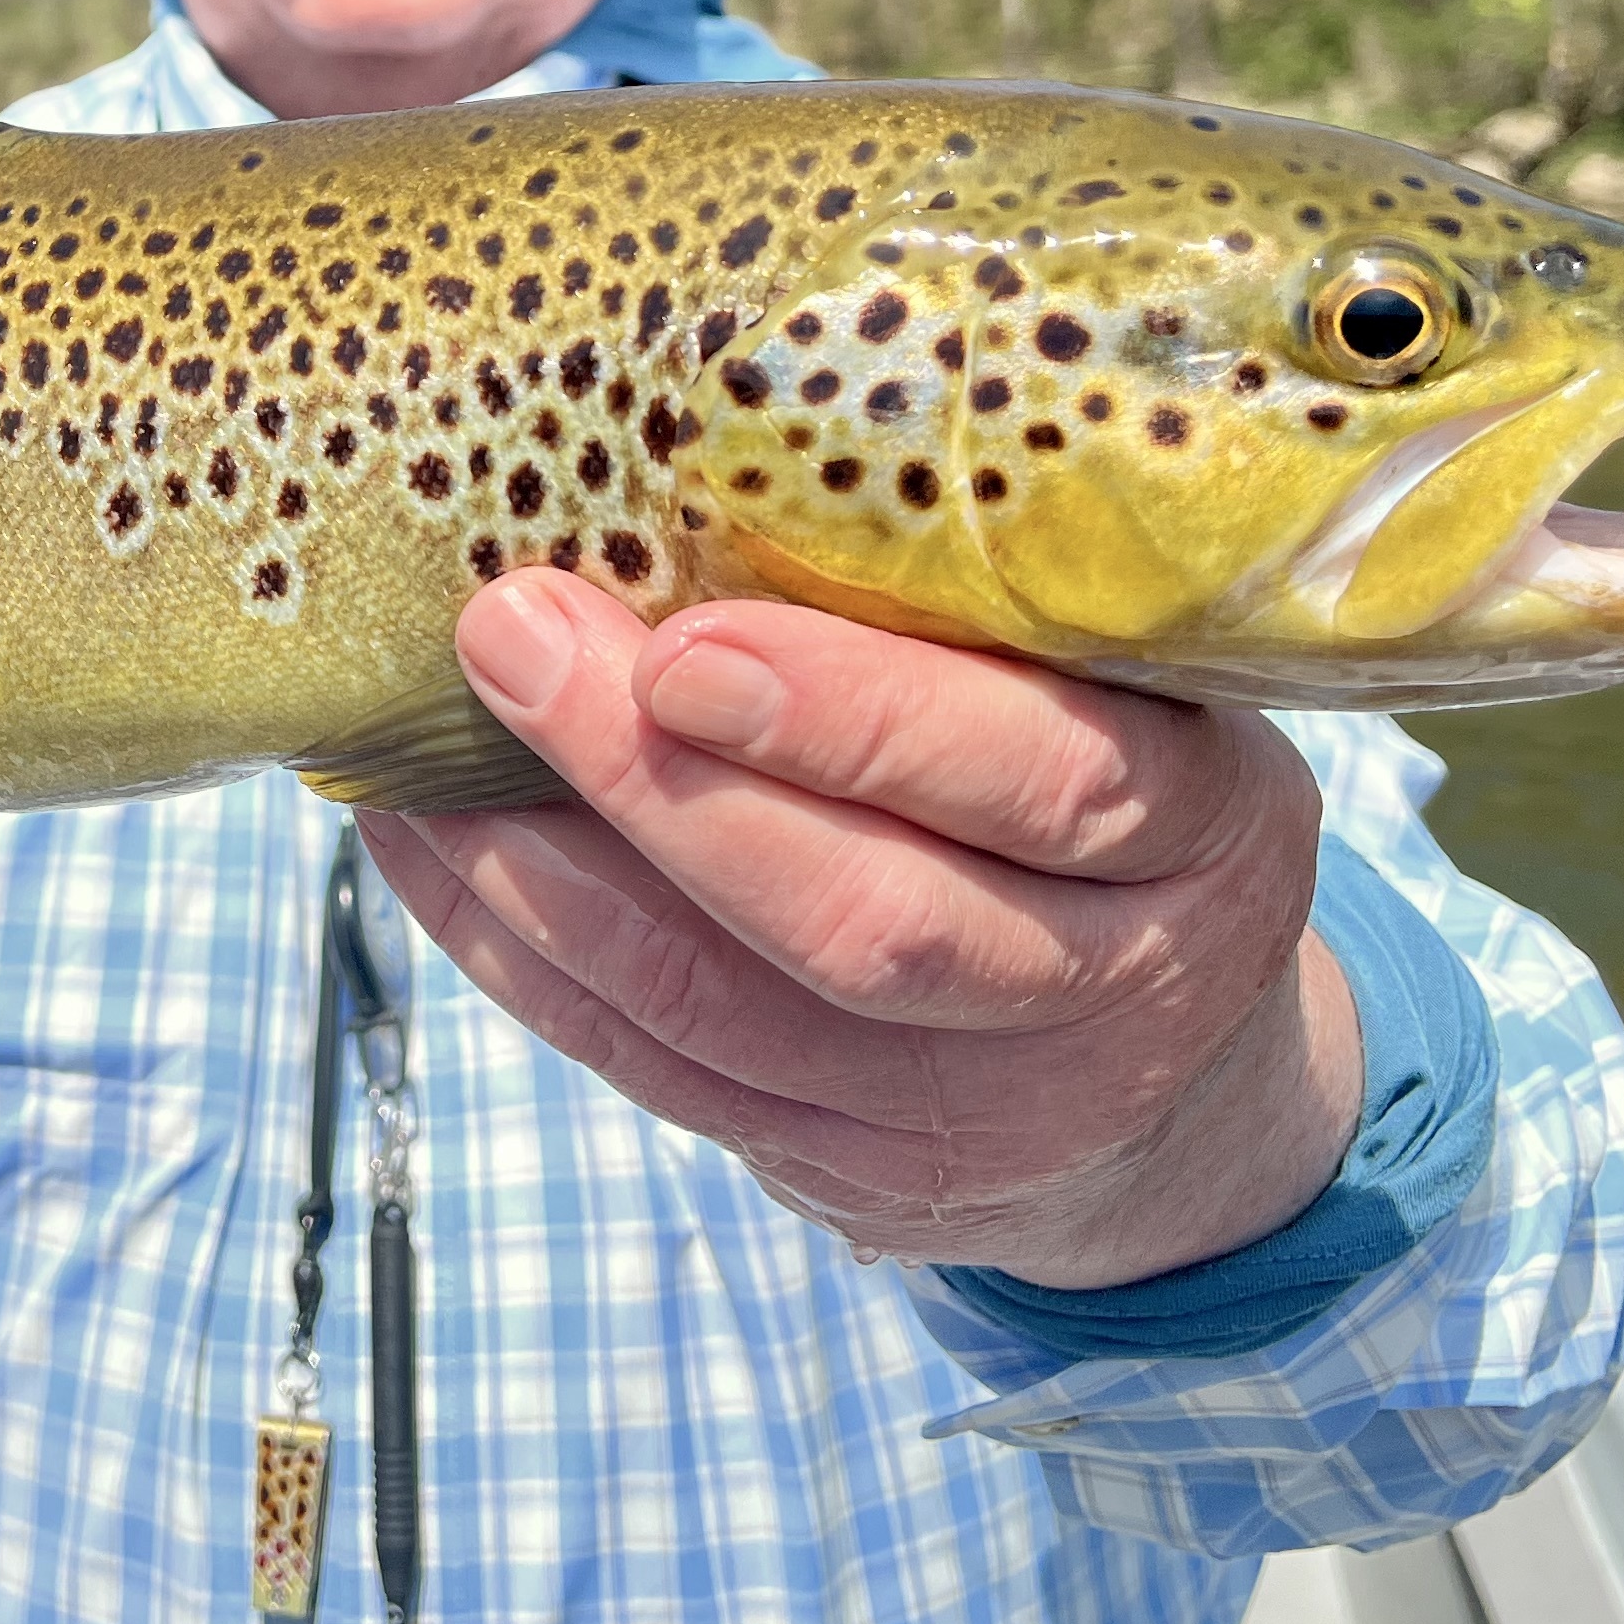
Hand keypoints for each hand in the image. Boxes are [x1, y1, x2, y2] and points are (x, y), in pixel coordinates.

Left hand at [363, 573, 1363, 1289]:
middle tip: (508, 640)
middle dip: (657, 783)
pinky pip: (657, 1073)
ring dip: (543, 879)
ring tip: (421, 754)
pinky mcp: (849, 1176)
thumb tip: (701, 447)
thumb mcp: (1124, 687)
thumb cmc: (1110, 787)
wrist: (1182, 1080)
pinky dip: (523, 957)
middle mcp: (1109, 989)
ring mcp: (975, 1113)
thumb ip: (984, 611)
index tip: (685, 637)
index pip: (1044, 781)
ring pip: (727, 1016)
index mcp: (1202, 828)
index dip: (857, 720)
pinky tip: (433, 855)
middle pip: (864, 919)